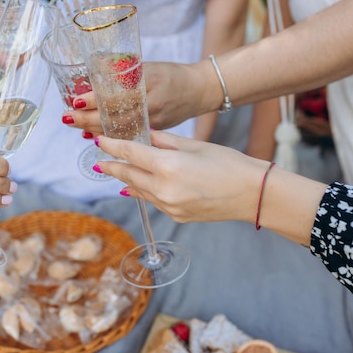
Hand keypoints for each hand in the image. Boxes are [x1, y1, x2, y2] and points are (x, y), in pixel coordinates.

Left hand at [62, 62, 211, 134]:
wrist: (200, 90)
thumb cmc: (172, 75)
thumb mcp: (149, 66)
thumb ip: (125, 72)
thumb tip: (94, 76)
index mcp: (150, 83)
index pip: (117, 94)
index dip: (94, 99)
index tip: (75, 101)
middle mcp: (152, 105)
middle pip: (114, 116)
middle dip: (87, 118)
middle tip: (67, 118)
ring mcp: (155, 121)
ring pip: (120, 129)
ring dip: (95, 129)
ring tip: (76, 127)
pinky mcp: (156, 131)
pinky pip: (129, 136)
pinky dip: (111, 136)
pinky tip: (95, 137)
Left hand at [93, 131, 263, 222]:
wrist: (252, 194)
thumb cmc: (228, 163)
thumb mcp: (194, 145)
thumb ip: (164, 141)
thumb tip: (144, 136)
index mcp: (168, 166)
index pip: (131, 154)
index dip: (112, 147)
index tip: (100, 141)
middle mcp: (164, 189)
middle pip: (129, 175)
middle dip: (113, 167)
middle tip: (99, 161)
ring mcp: (169, 206)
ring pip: (139, 190)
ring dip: (126, 180)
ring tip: (115, 172)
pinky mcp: (176, 216)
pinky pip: (153, 201)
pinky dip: (143, 192)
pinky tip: (137, 187)